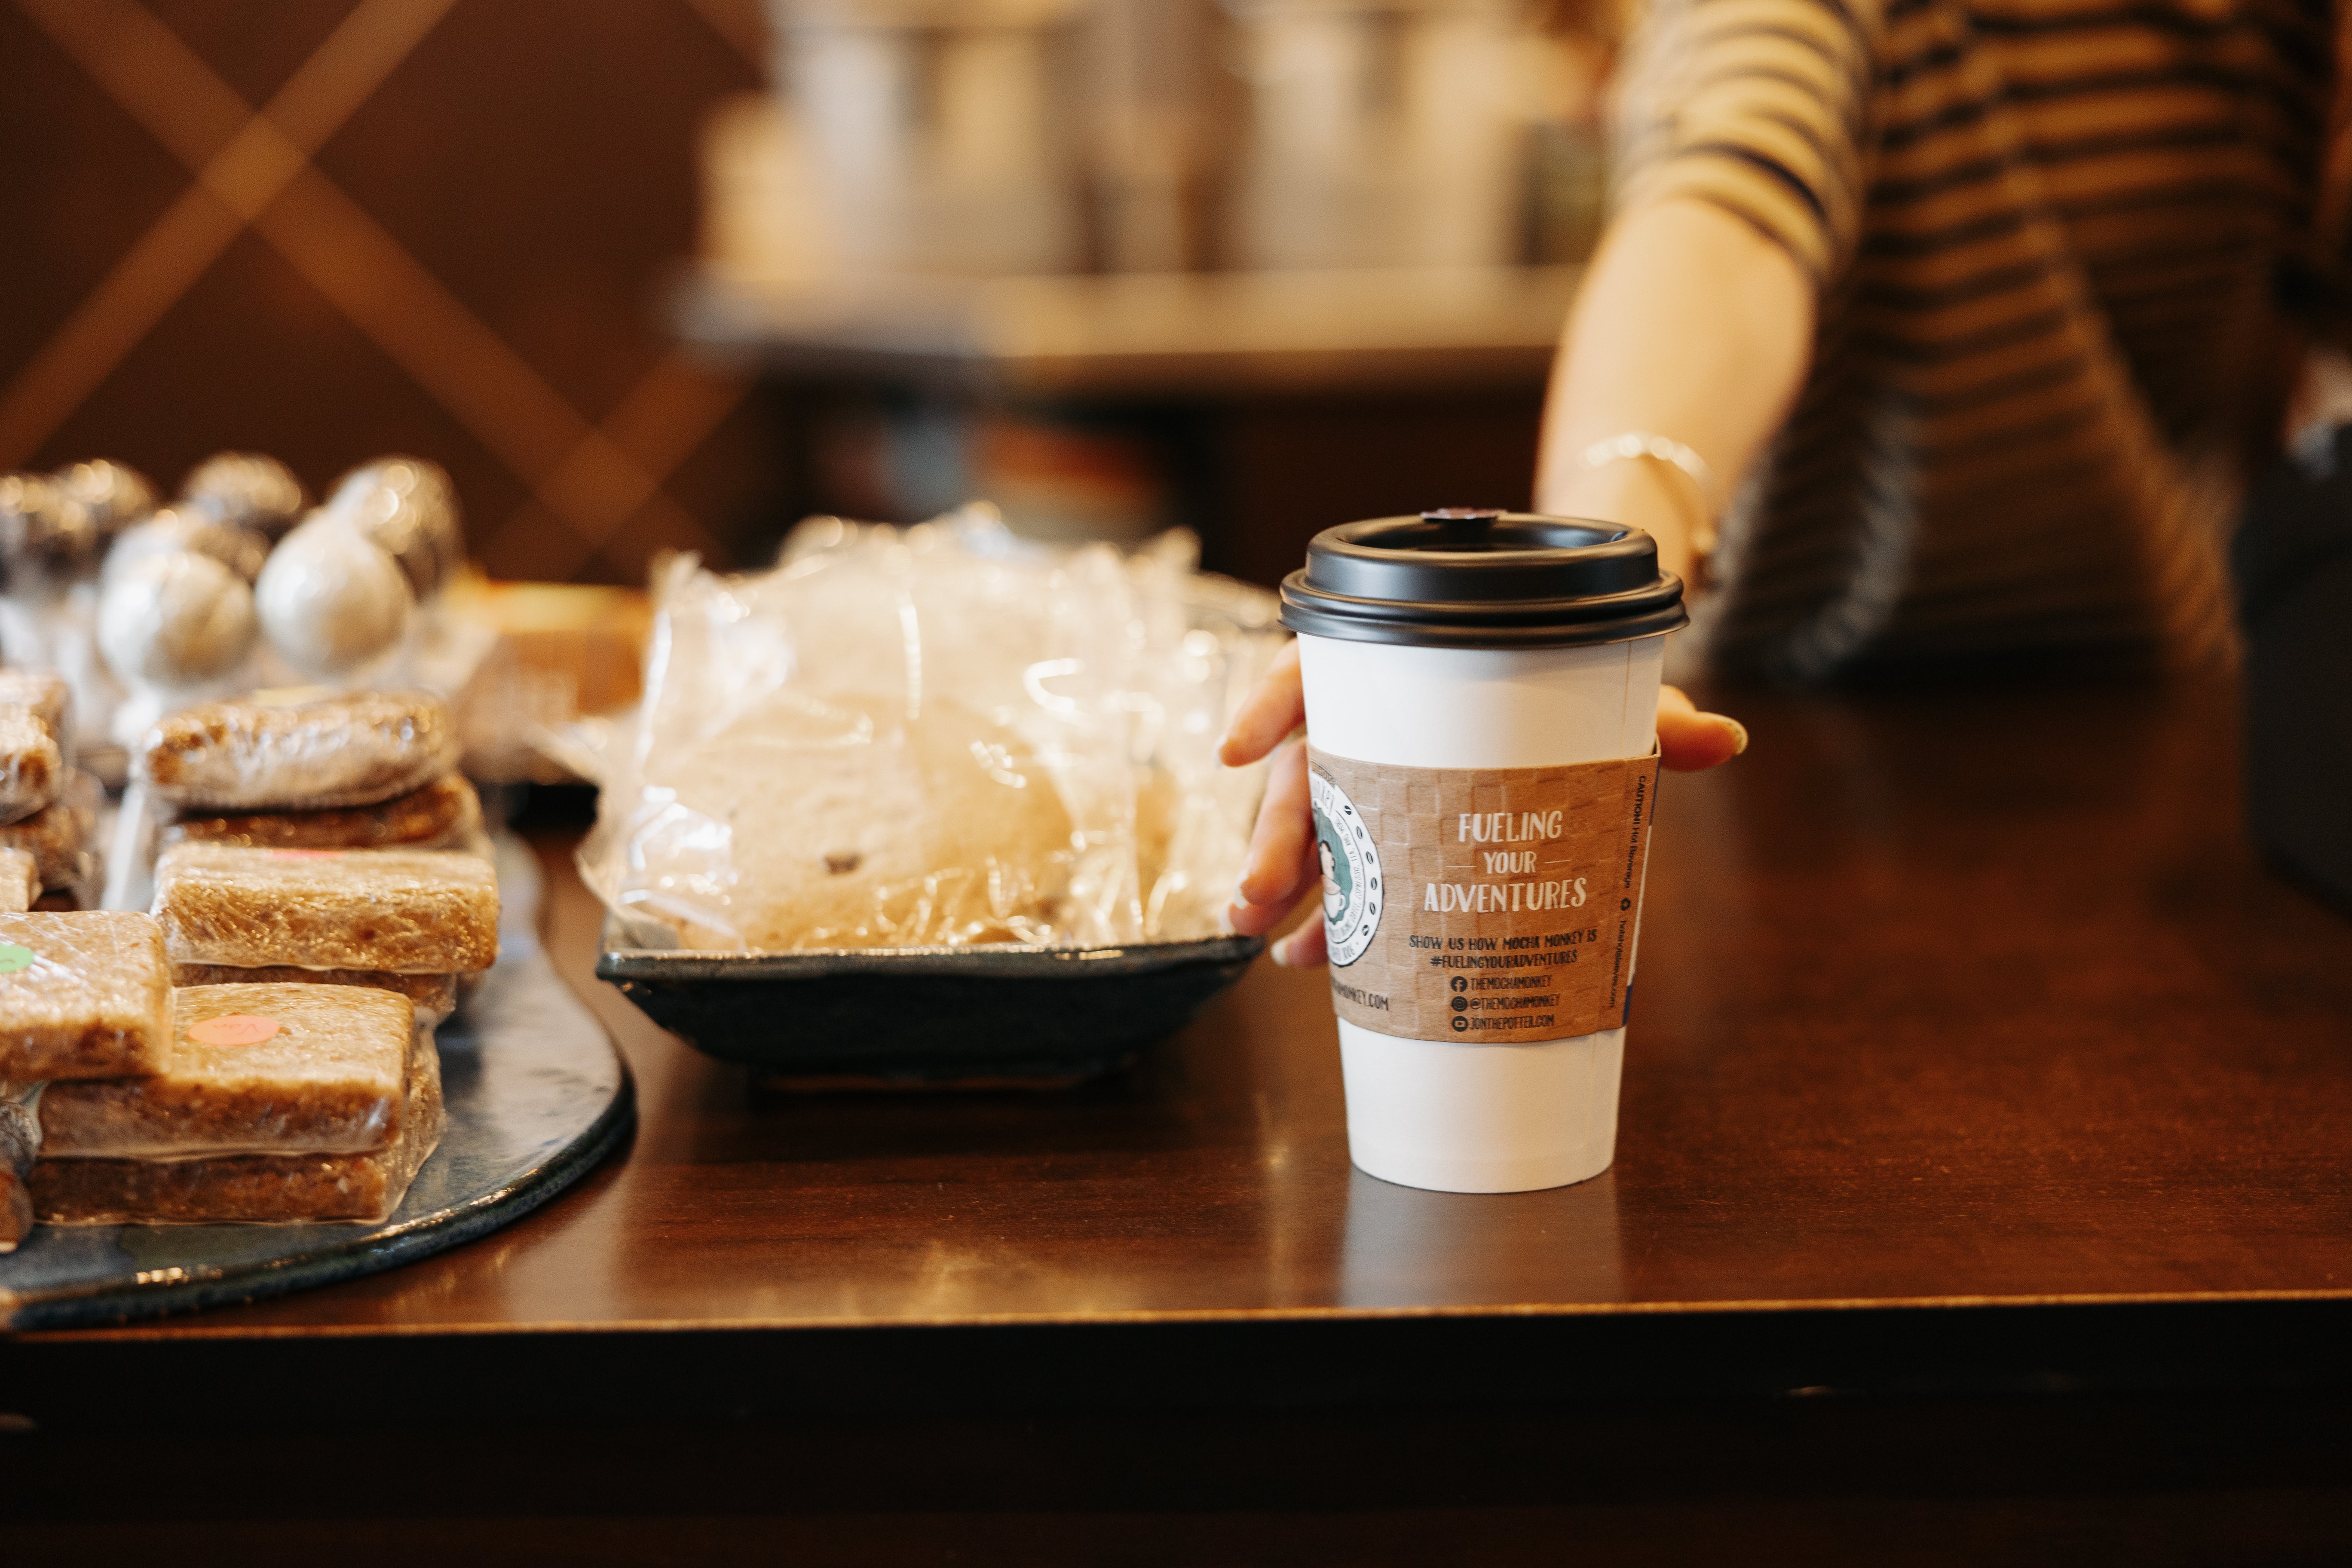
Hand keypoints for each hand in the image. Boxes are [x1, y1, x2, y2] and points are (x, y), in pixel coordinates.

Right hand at [1216, 642, 1747, 967]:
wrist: (1579, 683)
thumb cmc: (1575, 677)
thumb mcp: (1611, 693)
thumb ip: (1655, 718)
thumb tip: (1727, 740)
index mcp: (1404, 657)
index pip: (1316, 665)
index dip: (1270, 705)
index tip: (1238, 752)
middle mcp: (1373, 713)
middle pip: (1305, 765)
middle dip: (1275, 836)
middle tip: (1258, 898)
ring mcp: (1375, 769)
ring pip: (1310, 820)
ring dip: (1282, 881)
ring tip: (1263, 939)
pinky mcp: (1390, 819)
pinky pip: (1346, 859)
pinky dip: (1327, 909)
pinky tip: (1312, 959)